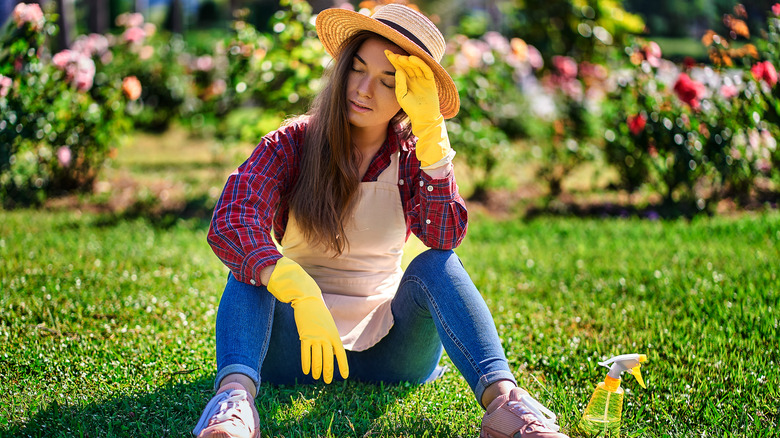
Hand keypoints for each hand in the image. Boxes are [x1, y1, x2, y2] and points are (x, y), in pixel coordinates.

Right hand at [267, 257, 348, 382]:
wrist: (308, 300)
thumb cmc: (319, 313)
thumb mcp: (329, 324)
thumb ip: (330, 337)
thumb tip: (331, 350)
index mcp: (334, 335)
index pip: (340, 354)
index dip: (342, 366)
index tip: (345, 376)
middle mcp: (326, 337)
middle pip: (328, 359)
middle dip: (328, 372)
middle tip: (327, 381)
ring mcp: (315, 337)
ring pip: (317, 359)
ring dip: (317, 370)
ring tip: (316, 377)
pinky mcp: (304, 336)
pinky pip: (306, 354)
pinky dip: (306, 364)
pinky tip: (306, 371)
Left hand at [384, 51, 439, 124]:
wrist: (424, 118)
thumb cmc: (411, 109)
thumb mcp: (401, 96)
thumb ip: (400, 84)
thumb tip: (398, 70)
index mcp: (406, 81)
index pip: (399, 67)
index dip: (393, 60)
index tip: (386, 52)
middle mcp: (414, 78)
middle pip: (407, 64)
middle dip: (400, 58)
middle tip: (393, 55)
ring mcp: (423, 79)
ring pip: (416, 65)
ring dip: (409, 60)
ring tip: (401, 57)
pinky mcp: (431, 81)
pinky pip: (426, 69)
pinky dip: (420, 63)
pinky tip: (412, 59)